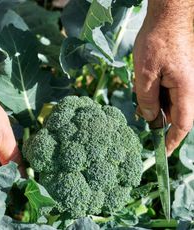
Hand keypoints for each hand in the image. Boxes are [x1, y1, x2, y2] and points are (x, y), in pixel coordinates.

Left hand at [133, 0, 193, 154]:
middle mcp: (187, 88)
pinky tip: (144, 87)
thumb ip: (146, 99)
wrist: (166, 18)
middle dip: (157, 119)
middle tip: (141, 114)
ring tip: (141, 92)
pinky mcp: (176, 76)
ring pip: (167, 104)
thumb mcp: (145, 74)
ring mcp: (183, 82)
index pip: (182, 124)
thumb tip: (148, 118)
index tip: (162, 152)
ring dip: (153, 105)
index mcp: (185, 89)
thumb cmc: (157, 41)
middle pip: (173, 114)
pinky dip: (154, 95)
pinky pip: (165, 93)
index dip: (172, 140)